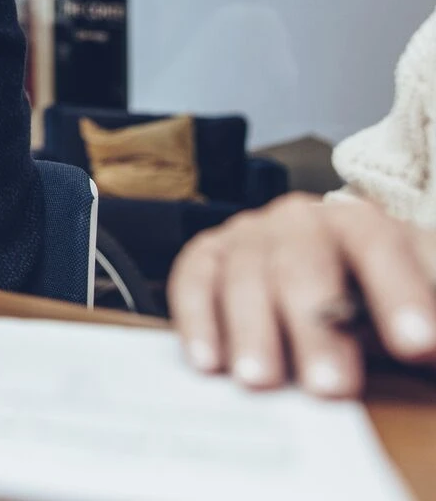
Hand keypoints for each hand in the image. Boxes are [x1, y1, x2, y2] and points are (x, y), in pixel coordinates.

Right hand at [168, 192, 435, 396]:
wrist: (330, 274)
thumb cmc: (377, 300)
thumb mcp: (419, 304)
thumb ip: (429, 326)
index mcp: (361, 225)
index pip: (379, 247)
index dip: (397, 293)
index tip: (418, 347)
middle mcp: (300, 220)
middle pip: (302, 263)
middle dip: (316, 327)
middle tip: (331, 387)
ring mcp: (249, 236)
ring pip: (244, 274)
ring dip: (252, 330)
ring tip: (262, 382)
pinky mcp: (208, 256)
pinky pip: (193, 281)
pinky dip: (198, 320)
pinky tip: (208, 362)